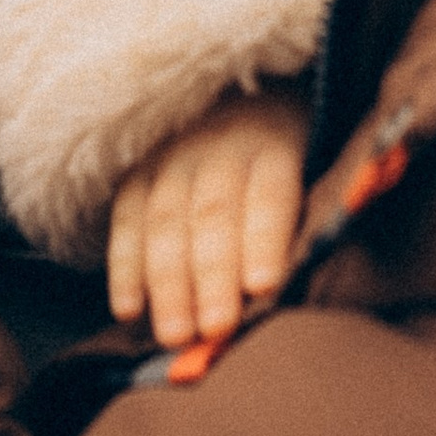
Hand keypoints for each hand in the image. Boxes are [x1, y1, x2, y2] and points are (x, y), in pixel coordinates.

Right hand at [106, 84, 310, 348]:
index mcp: (275, 144)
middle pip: (214, 212)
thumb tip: (290, 299)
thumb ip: (300, 225)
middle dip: (212, 275)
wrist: (244, 99)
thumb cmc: (286, 162)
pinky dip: (124, 266)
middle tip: (212, 330)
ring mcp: (173, 155)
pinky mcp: (138, 170)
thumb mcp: (311, 169)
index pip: (270, 194)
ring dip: (167, 281)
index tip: (264, 287)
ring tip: (174, 336)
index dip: (265, 239)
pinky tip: (128, 311)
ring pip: (166, 218)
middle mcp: (221, 144)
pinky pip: (126, 218)